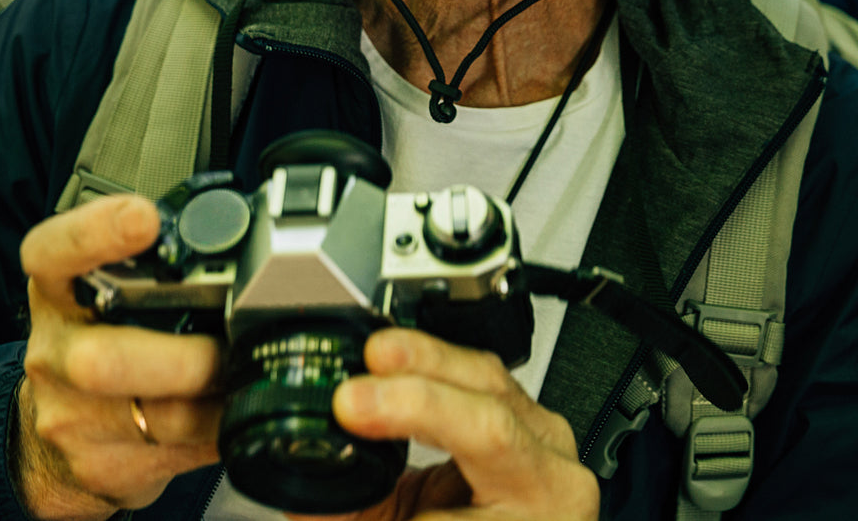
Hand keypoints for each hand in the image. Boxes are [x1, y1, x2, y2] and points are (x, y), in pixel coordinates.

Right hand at [13, 195, 224, 520]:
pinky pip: (178, 452)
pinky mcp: (99, 467)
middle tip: (223, 348)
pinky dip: (218, 430)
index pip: (55, 251)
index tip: (143, 218)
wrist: (47, 434)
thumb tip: (239, 233)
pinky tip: (230, 411)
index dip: (95, 233)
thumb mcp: (108, 288)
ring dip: (216, 399)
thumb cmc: (99, 337)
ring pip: (157, 417)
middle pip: (102, 360)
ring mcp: (71, 415)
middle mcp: (55, 352)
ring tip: (246, 375)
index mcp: (59, 288)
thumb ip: (156, 260)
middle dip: (179, 359)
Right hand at [287, 328, 599, 520]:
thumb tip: (304, 498)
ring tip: (373, 352)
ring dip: (422, 359)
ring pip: (484, 375)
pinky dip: (430, 364)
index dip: (414, 412)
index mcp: (541, 501)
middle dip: (418, 378)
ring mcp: (542, 431)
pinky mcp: (522, 413)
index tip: (352, 410)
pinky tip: (394, 359)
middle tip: (361, 372)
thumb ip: (361, 513)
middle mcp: (552, 462)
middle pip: (488, 399)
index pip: (483, 442)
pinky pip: (477, 376)